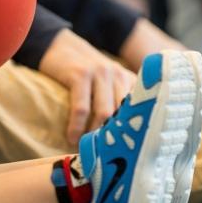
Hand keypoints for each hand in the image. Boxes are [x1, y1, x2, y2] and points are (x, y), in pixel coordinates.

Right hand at [38, 29, 136, 143]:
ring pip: (105, 112)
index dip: (136, 132)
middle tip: (106, 157)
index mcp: (129, 80)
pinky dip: (77, 126)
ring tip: (87, 148)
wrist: (60, 46)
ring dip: (95, 134)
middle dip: (116, 137)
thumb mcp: (107, 82)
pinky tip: (72, 137)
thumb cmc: (85, 72)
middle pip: (124, 114)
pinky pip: (81, 108)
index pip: (141, 109)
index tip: (131, 153)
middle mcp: (119, 75)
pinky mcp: (80, 75)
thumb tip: (123, 139)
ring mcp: (100, 73)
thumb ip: (118, 102)